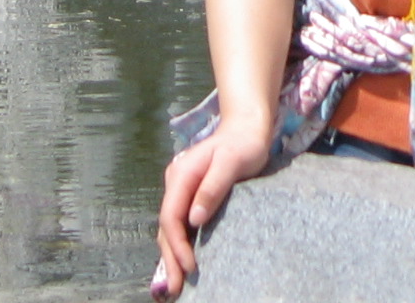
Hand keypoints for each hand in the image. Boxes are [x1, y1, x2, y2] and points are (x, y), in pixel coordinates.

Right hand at [154, 122, 269, 298]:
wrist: (247, 128)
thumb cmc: (244, 144)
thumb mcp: (232, 162)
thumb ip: (212, 188)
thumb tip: (194, 218)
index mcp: (182, 175)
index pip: (171, 216)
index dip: (177, 244)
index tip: (189, 266)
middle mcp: (176, 183)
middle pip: (167, 226)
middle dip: (170, 258)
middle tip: (173, 289)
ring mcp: (181, 190)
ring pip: (171, 227)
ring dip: (172, 255)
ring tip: (174, 284)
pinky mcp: (190, 196)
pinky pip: (179, 224)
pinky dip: (179, 244)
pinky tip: (181, 262)